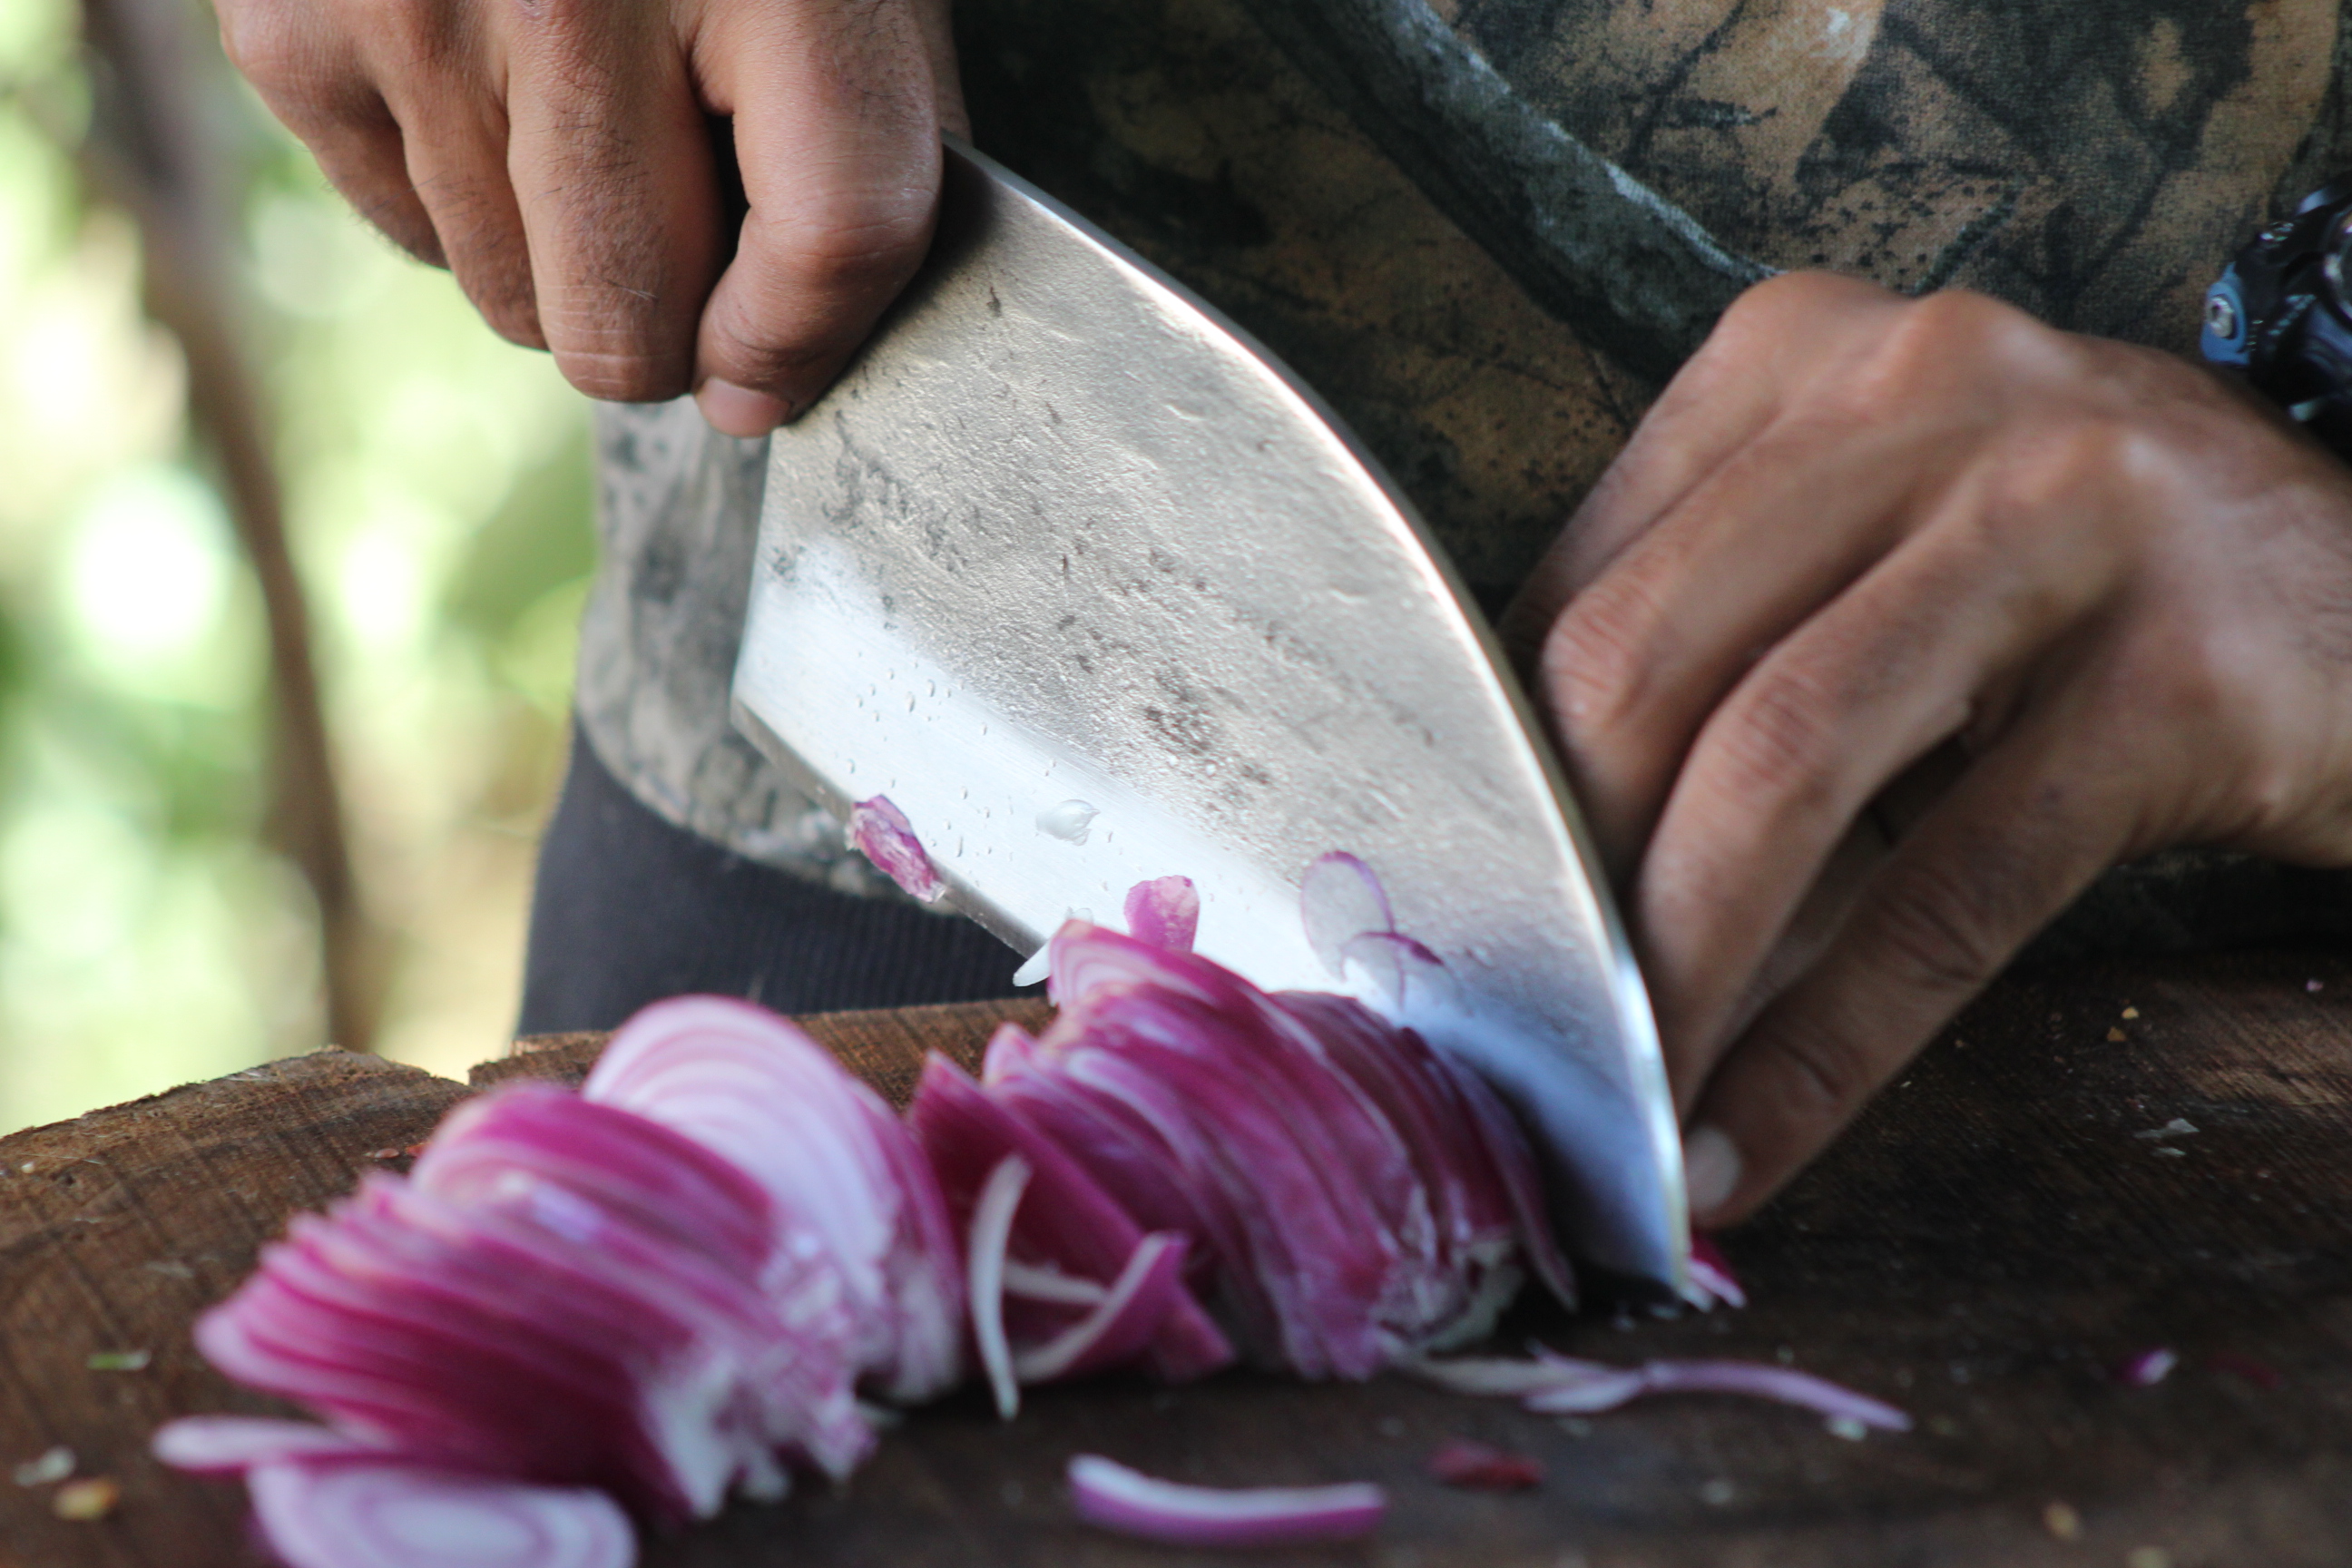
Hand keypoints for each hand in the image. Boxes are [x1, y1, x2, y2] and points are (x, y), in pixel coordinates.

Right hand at [217, 0, 965, 434]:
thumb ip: (870, 133)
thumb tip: (804, 348)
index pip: (830, 236)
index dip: (806, 344)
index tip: (770, 369)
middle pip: (627, 328)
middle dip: (669, 323)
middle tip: (683, 230)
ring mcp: (419, 9)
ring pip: (513, 306)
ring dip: (562, 257)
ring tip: (582, 111)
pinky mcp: (292, 29)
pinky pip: (411, 238)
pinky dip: (460, 198)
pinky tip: (492, 76)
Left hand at [1501, 273, 2351, 1224]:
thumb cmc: (2089, 587)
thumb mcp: (1880, 544)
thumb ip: (1715, 637)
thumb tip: (1527, 844)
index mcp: (1809, 357)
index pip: (1580, 580)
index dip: (1501, 769)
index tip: (1469, 904)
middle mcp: (1925, 391)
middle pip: (1645, 659)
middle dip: (1563, 874)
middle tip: (1527, 1013)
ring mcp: (2067, 512)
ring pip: (1784, 765)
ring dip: (1677, 969)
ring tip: (1618, 1093)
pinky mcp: (2180, 670)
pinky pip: (1950, 892)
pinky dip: (1826, 1046)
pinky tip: (1748, 1142)